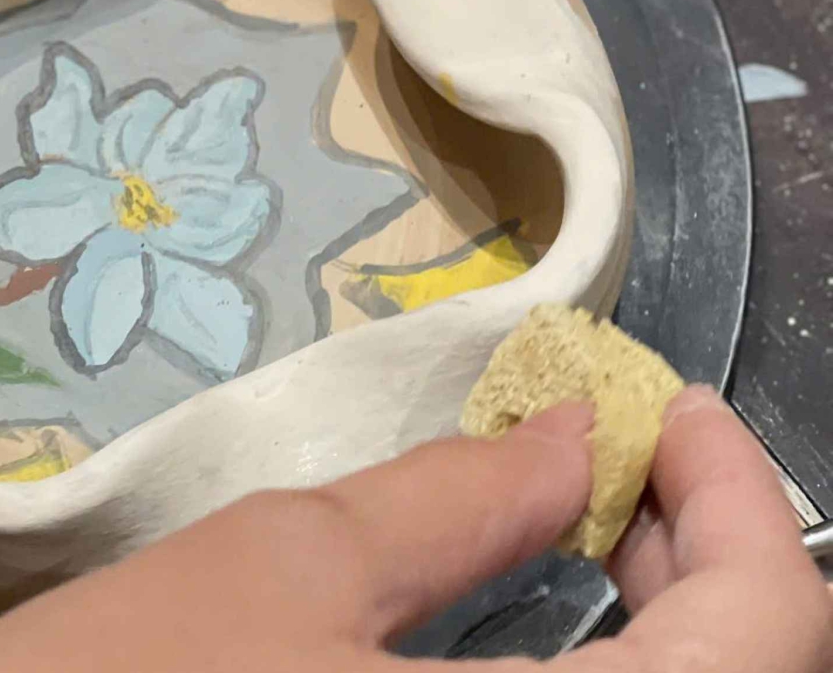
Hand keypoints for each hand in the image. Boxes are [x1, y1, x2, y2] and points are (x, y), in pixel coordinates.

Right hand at [0, 387, 831, 671]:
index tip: (665, 411)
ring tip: (572, 532)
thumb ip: (452, 501)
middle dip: (705, 560)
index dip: (746, 502)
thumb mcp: (278, 571)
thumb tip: (575, 435)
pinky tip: (510, 629)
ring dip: (657, 628)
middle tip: (610, 461)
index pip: (770, 637)